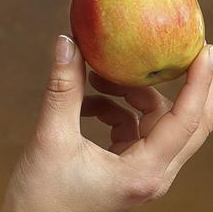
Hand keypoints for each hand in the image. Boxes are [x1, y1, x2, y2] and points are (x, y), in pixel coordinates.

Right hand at [1, 35, 212, 211]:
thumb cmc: (42, 200)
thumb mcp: (50, 139)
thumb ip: (63, 89)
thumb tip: (68, 43)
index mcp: (143, 172)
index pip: (186, 121)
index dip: (200, 83)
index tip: (204, 48)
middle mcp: (151, 175)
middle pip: (187, 123)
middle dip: (184, 85)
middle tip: (176, 49)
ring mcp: (140, 173)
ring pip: (155, 123)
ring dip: (130, 95)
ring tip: (95, 76)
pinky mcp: (125, 170)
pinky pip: (132, 130)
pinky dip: (113, 110)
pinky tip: (85, 104)